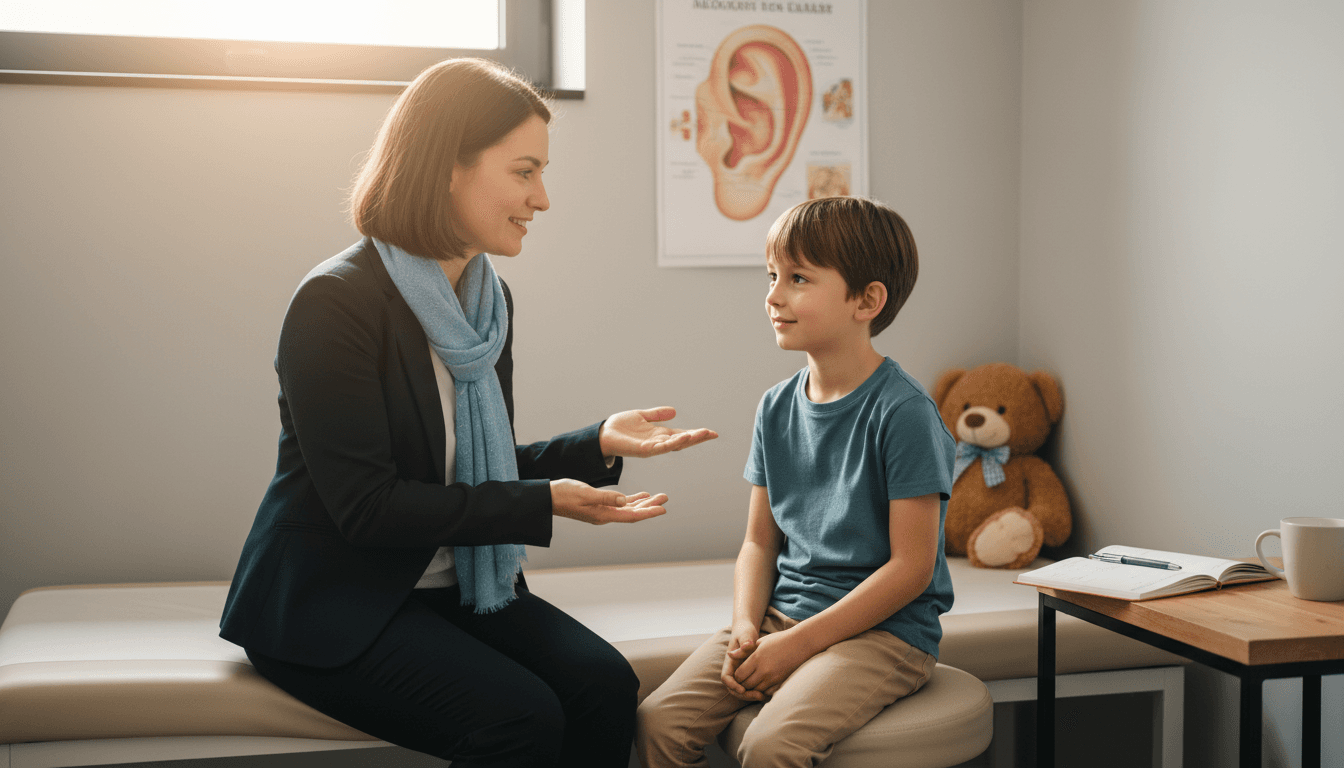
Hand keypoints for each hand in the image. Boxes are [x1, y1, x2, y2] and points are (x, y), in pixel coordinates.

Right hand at [549, 480, 667, 524]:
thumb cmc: (564, 494)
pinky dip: (631, 500)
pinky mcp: (599, 506)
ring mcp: (602, 511)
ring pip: (628, 508)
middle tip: (665, 498)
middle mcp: (605, 515)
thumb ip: (606, 497)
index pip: (631, 515)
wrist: (548, 497)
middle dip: (650, 506)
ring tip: (658, 496)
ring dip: (643, 502)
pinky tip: (640, 495)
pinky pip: (620, 504)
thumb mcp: (586, 493)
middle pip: (633, 512)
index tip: (663, 509)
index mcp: (603, 514)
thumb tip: (625, 500)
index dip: (649, 512)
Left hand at [599, 407, 717, 458]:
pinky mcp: (644, 450)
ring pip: (675, 444)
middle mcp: (659, 442)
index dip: (696, 433)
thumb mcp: (642, 416)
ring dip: (689, 440)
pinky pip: (661, 447)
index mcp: (659, 434)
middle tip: (713, 434)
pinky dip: (673, 442)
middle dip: (698, 438)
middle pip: (683, 440)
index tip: (711, 432)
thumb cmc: (620, 428)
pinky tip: (683, 436)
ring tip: (703, 434)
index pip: (682, 434)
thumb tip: (674, 411)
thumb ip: (657, 414)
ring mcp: (653, 447)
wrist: (603, 435)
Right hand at [721, 621, 764, 700]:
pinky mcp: (748, 675)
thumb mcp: (745, 634)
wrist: (747, 631)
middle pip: (733, 688)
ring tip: (763, 697)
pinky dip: (755, 692)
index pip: (726, 677)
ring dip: (750, 696)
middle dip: (744, 694)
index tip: (742, 689)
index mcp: (730, 661)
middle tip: (758, 696)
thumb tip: (746, 646)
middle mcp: (733, 670)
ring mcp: (740, 673)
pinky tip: (767, 693)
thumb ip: (745, 640)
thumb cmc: (745, 631)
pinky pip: (749, 687)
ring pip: (741, 690)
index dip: (732, 685)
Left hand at [733, 628, 813, 696]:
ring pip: (756, 691)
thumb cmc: (779, 640)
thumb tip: (730, 655)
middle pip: (746, 685)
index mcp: (756, 658)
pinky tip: (764, 684)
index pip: (739, 675)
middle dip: (743, 684)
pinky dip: (763, 691)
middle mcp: (763, 670)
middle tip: (745, 679)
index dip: (737, 675)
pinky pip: (767, 692)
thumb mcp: (759, 642)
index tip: (740, 672)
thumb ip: (743, 651)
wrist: (801, 644)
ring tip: (754, 681)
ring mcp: (773, 678)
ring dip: (753, 688)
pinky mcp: (781, 682)